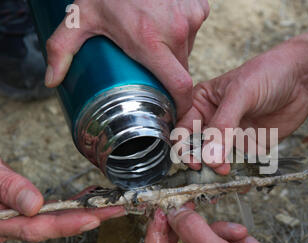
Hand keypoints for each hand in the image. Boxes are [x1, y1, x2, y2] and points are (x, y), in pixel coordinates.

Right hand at [0, 159, 124, 242]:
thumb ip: (6, 188)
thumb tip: (35, 205)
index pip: (35, 228)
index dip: (67, 225)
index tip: (95, 218)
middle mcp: (7, 223)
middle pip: (50, 226)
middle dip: (86, 218)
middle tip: (117, 209)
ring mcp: (14, 217)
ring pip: (51, 220)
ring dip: (81, 213)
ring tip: (109, 205)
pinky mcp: (19, 208)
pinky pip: (46, 211)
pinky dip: (68, 205)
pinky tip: (85, 198)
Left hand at [45, 0, 209, 116]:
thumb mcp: (82, 17)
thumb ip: (63, 49)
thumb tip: (51, 81)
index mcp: (149, 42)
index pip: (179, 86)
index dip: (182, 104)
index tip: (176, 111)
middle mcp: (175, 31)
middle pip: (182, 70)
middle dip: (170, 74)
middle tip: (150, 64)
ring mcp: (191, 18)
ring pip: (188, 50)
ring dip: (174, 52)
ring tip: (154, 37)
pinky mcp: (199, 7)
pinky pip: (194, 30)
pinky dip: (182, 32)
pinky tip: (165, 21)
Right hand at [176, 40, 307, 173]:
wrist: (302, 79)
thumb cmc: (267, 73)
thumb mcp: (241, 94)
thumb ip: (224, 125)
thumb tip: (210, 157)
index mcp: (201, 103)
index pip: (182, 129)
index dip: (183, 147)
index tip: (194, 160)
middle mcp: (212, 122)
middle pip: (197, 149)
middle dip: (201, 163)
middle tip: (211, 171)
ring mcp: (230, 136)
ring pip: (215, 161)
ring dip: (217, 173)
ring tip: (226, 176)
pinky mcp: (248, 147)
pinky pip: (238, 166)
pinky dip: (238, 176)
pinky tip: (241, 182)